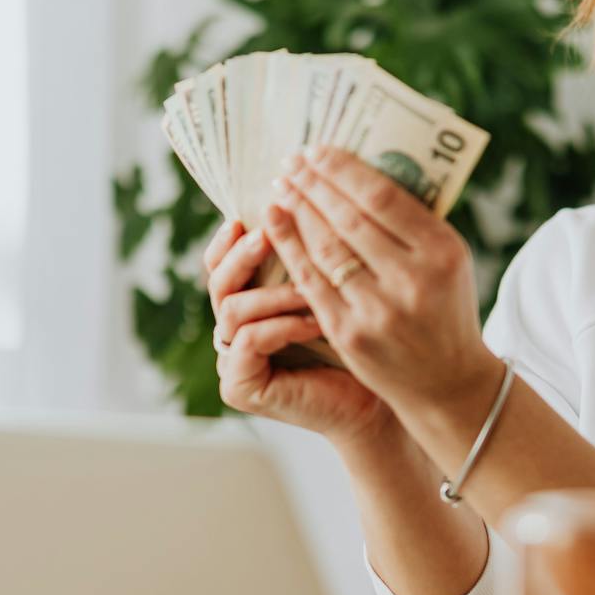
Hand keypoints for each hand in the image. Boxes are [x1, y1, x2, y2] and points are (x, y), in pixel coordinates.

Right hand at [202, 219, 399, 445]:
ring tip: (310, 290)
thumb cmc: (363, 341)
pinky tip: (315, 323)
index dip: (230, 239)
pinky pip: (248, 341)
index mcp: (249, 302)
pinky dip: (281, 327)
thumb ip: (310, 252)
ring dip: (273, 294)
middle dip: (242, 256)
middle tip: (267, 235)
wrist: (377, 403)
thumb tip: (304, 191)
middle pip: (217, 281)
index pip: (222, 263)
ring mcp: (232, 360)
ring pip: (232, 309)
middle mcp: (232, 331)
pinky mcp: (239, 386)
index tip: (247, 216)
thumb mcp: (333, 286)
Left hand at [264, 146, 497, 417]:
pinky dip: (290, 247)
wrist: (448, 382)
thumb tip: (358, 173)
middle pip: (349, 219)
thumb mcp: (449, 260)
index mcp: (442, 252)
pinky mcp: (350, 334)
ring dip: (297, 211)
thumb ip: (413, 224)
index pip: (383, 197)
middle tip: (292, 162)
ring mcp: (378, 310)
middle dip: (314, 185)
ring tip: (281, 187)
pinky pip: (311, 282)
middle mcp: (412, 280)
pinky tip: (275, 224)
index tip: (318, 151)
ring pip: (326, 248)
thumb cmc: (445, 308)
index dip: (343, 170)